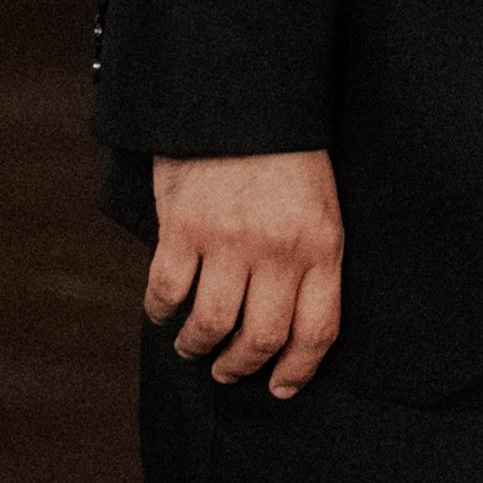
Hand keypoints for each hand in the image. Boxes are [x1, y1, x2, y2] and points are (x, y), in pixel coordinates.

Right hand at [144, 149, 343, 394]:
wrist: (240, 95)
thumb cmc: (285, 150)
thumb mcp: (321, 203)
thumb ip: (312, 257)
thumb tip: (290, 318)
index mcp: (321, 245)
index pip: (317, 330)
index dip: (298, 370)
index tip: (280, 387)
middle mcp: (277, 251)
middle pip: (261, 339)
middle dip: (241, 367)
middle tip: (228, 372)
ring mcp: (228, 242)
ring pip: (211, 325)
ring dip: (197, 347)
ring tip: (192, 349)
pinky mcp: (183, 229)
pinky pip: (167, 292)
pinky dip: (161, 312)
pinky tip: (162, 314)